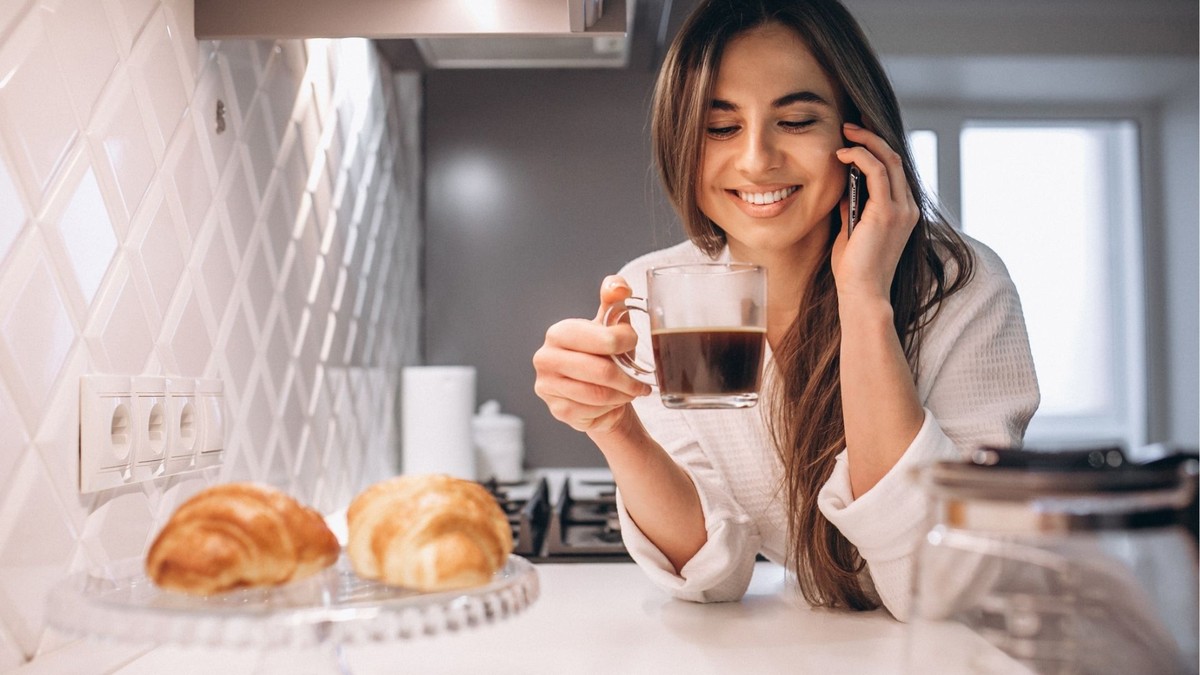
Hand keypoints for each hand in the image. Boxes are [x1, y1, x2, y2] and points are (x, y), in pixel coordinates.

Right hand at [532, 276, 652, 433]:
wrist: (596, 392)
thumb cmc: (605, 355)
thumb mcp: (611, 325)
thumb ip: (614, 300)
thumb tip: (619, 286)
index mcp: (558, 332)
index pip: (601, 339)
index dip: (625, 343)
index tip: (633, 344)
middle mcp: (545, 358)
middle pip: (601, 372)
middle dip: (629, 378)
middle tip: (641, 380)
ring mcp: (548, 387)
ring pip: (600, 395)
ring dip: (623, 394)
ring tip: (630, 390)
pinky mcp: (557, 410)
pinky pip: (594, 412)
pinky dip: (612, 408)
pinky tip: (614, 402)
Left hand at [832, 122, 920, 301]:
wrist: (862, 293)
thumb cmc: (854, 269)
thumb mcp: (852, 230)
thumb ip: (853, 206)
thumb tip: (844, 185)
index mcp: (903, 212)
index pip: (895, 171)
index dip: (877, 150)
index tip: (856, 137)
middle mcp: (908, 207)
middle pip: (895, 159)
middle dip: (872, 138)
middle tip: (850, 126)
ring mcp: (901, 209)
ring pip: (889, 160)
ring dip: (867, 142)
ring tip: (845, 132)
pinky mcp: (888, 211)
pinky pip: (878, 172)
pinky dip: (861, 157)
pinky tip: (843, 153)